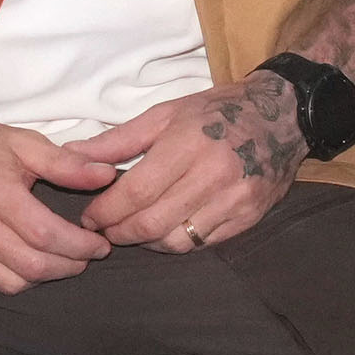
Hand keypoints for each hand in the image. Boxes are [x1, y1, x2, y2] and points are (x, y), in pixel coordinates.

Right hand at [0, 108, 119, 290]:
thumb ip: (66, 163)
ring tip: (63, 259)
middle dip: (69, 266)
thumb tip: (107, 176)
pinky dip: (16, 276)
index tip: (100, 244)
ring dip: (45, 276)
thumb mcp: (23, 142)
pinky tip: (29, 258)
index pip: (44, 234)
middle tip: (87, 256)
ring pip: (11, 281)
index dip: (79, 245)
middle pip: (31, 264)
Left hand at [82, 71, 307, 254]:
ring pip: (176, 241)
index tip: (89, 217)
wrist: (283, 116)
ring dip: (145, 242)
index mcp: (188, 143)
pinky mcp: (249, 217)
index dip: (105, 211)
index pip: (136, 192)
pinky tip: (164, 231)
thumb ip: (117, 140)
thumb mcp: (166, 113)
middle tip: (104, 230)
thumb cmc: (217, 111)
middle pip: (152, 222)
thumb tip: (71, 156)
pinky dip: (175, 242)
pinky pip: (201, 243)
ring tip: (132, 231)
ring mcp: (235, 200)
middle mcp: (214, 174)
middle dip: (119, 232)